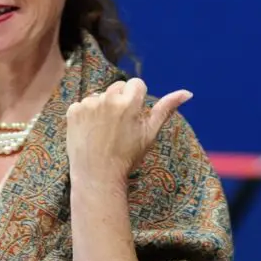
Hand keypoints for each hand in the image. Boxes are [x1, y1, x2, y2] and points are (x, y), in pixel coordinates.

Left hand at [65, 79, 191, 189]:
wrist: (98, 176)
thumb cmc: (127, 156)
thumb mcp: (150, 133)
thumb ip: (165, 109)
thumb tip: (187, 92)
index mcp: (129, 102)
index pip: (136, 84)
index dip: (137, 99)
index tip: (133, 116)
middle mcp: (107, 99)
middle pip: (118, 87)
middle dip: (120, 101)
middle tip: (119, 126)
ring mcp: (88, 104)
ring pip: (100, 95)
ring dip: (102, 107)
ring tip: (104, 131)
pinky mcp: (73, 111)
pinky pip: (83, 105)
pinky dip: (86, 115)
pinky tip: (91, 132)